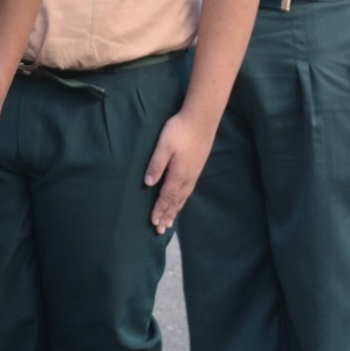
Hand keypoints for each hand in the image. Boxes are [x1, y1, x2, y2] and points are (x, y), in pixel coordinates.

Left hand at [144, 112, 216, 233]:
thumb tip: (148, 184)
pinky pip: (188, 192)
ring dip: (175, 211)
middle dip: (167, 216)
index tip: (153, 223)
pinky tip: (181, 201)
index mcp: (178, 175)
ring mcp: (194, 174)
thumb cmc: (179, 131)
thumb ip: (156, 165)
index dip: (159, 211)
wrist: (201, 119)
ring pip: (183, 198)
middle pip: (176, 202)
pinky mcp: (197, 168)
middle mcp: (187, 179)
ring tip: (169, 222)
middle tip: (160, 231)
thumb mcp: (163, 147)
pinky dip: (182, 201)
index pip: (166, 198)